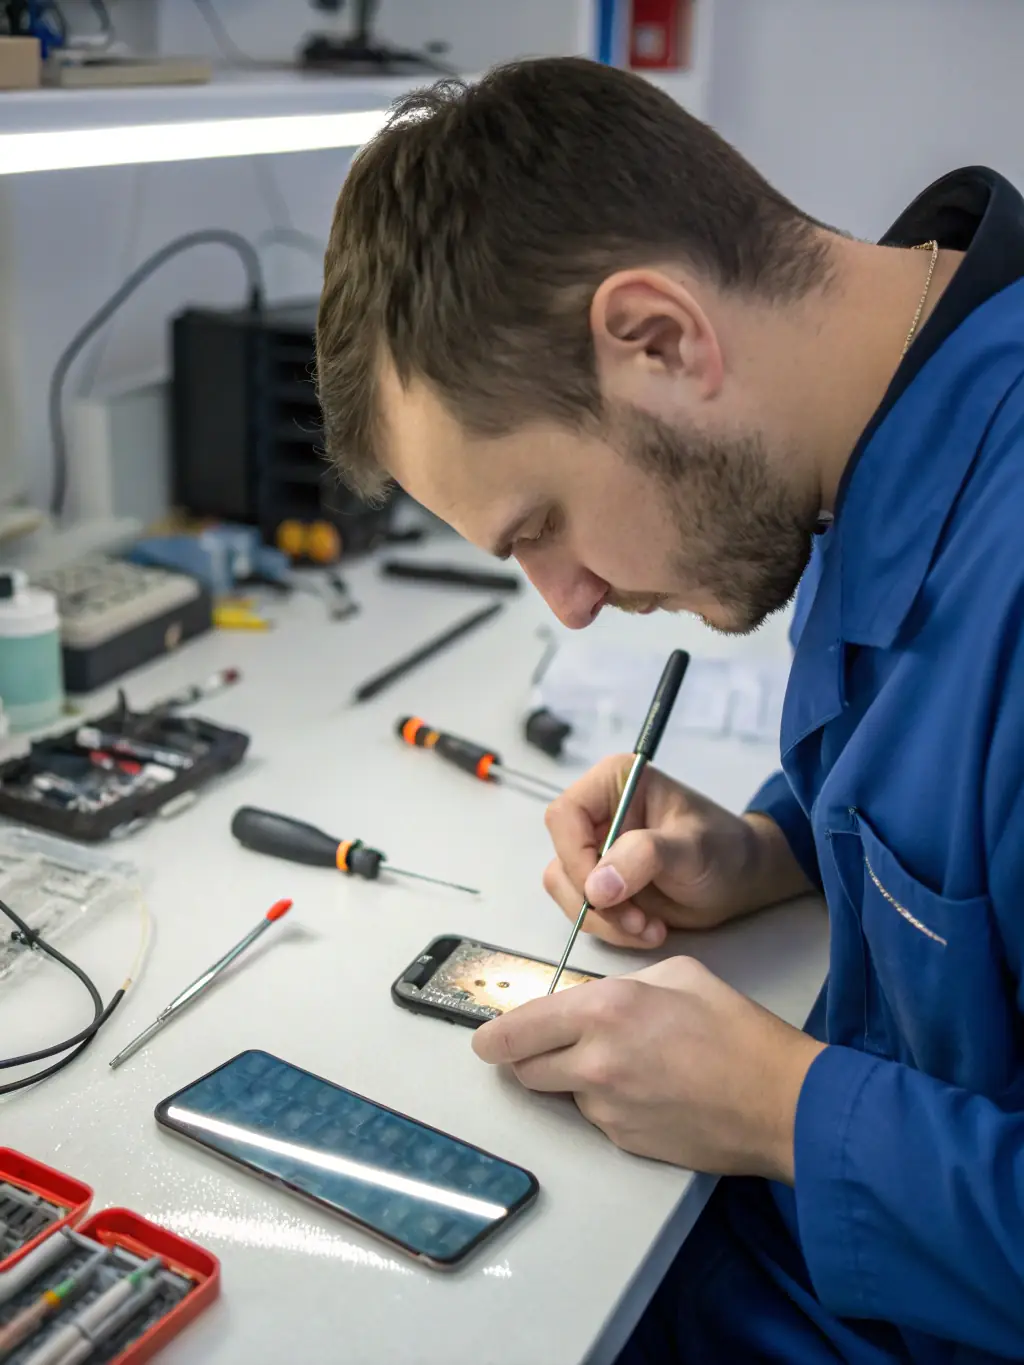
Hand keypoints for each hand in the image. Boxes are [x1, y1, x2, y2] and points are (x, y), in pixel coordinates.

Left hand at [473, 957, 824, 1181]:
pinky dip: (609, 1103)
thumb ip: (624, 985)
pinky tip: (650, 1090)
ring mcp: (607, 1110)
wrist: (780, 1102)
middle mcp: (594, 1063)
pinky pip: (598, 1117)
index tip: (484, 1038)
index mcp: (602, 1012)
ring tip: (630, 1063)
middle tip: (556, 1044)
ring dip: (576, 1080)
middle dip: (529, 1056)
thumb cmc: (738, 1033)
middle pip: (524, 1070)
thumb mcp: (678, 975)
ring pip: (564, 1094)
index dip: (493, 1036)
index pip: (516, 1031)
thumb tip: (596, 1001)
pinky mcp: (625, 1142)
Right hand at [543, 756, 812, 949]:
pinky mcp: (601, 882)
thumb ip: (644, 857)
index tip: (603, 894)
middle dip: (596, 900)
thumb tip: (596, 887)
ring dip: (605, 920)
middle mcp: (597, 813)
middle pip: (562, 858)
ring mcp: (596, 850)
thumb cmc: (724, 849)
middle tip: (638, 921)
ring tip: (649, 928)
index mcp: (614, 783)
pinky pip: (584, 911)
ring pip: (567, 890)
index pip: (565, 816)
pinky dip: (612, 929)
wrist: (741, 880)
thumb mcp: (691, 849)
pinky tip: (648, 929)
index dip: (575, 856)